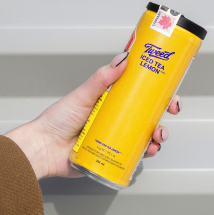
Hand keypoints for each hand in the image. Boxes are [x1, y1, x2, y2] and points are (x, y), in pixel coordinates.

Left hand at [4, 52, 182, 179]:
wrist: (43, 149)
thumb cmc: (58, 121)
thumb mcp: (82, 96)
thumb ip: (101, 78)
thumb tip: (123, 59)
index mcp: (111, 103)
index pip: (140, 96)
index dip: (158, 94)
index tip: (169, 93)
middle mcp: (116, 120)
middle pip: (146, 117)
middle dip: (162, 115)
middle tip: (169, 113)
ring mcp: (115, 138)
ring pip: (144, 136)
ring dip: (157, 136)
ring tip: (157, 136)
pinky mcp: (112, 155)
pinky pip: (134, 155)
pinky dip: (145, 153)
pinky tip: (148, 151)